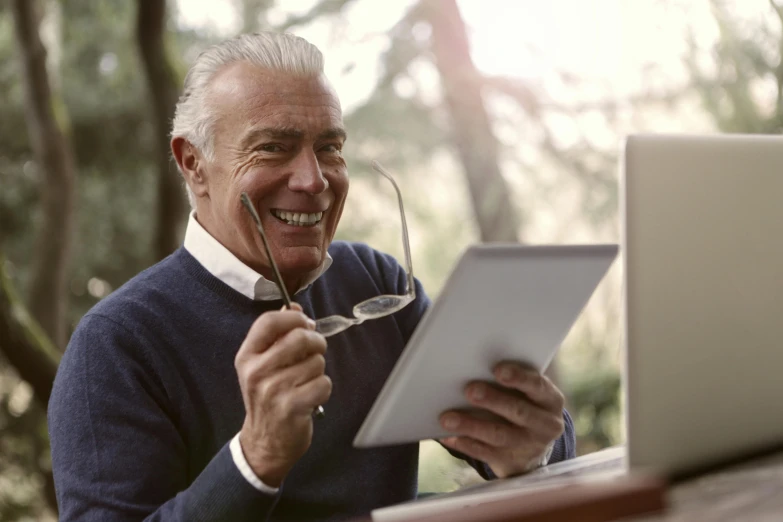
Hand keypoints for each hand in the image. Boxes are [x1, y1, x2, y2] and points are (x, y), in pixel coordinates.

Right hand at [235, 303, 330, 485]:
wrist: (265, 442)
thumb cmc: (268, 397)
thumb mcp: (263, 365)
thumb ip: (278, 335)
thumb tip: (295, 306)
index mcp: (247, 356)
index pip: (269, 321)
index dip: (293, 317)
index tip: (305, 323)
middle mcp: (256, 371)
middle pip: (299, 337)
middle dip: (316, 342)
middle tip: (314, 353)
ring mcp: (273, 390)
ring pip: (316, 361)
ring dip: (318, 370)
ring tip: (306, 382)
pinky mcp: (292, 407)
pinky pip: (324, 383)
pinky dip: (323, 389)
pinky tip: (311, 397)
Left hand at [439, 362, 564, 477]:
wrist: (532, 448)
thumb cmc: (523, 405)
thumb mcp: (527, 394)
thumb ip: (511, 382)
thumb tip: (475, 368)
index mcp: (551, 400)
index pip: (537, 386)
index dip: (519, 377)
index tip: (497, 370)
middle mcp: (546, 425)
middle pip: (518, 411)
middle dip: (492, 400)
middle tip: (469, 390)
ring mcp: (530, 446)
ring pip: (499, 435)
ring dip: (471, 425)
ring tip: (447, 418)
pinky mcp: (512, 463)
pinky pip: (485, 453)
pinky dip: (465, 443)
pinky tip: (448, 436)